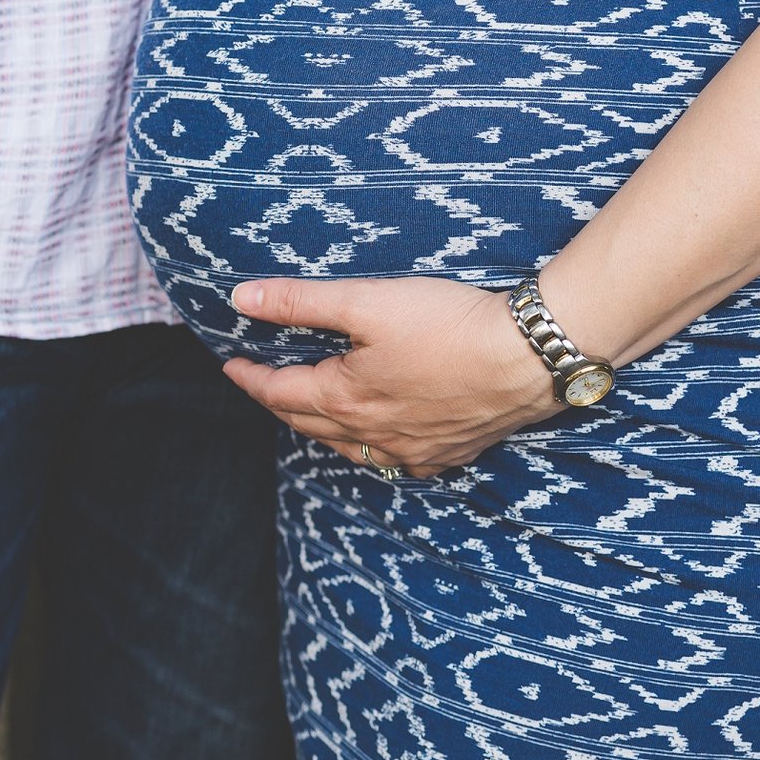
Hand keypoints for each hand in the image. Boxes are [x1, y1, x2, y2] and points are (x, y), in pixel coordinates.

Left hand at [223, 275, 560, 477]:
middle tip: (264, 386)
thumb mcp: (367, 303)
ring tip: (310, 411)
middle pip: (309, 424)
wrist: (528, 358)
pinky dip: (372, 447)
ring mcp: (411, 452)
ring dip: (322, 430)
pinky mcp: (446, 455)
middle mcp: (373, 437)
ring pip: (350, 448)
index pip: (279, 394)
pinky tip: (378, 438)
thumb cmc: (450, 325)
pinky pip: (394, 461)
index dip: (250, 378)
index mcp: (345, 400)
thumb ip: (301, 302)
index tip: (231, 366)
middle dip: (280, 404)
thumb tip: (242, 299)